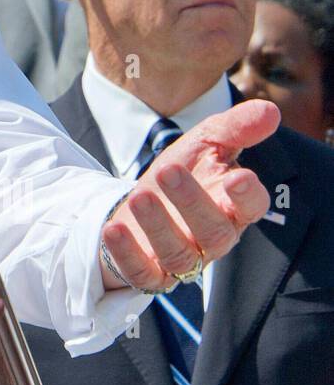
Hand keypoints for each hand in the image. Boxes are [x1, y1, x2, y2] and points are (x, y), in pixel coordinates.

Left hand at [99, 100, 276, 292]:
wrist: (137, 205)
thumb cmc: (179, 176)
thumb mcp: (202, 145)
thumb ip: (234, 128)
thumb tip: (272, 110)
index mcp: (231, 207)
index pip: (251, 207)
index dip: (248, 196)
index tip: (237, 177)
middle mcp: (211, 238)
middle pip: (213, 231)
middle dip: (192, 202)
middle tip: (168, 170)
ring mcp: (180, 259)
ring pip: (179, 255)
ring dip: (158, 226)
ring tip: (139, 194)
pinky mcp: (148, 274)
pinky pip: (141, 274)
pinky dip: (127, 254)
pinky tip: (113, 229)